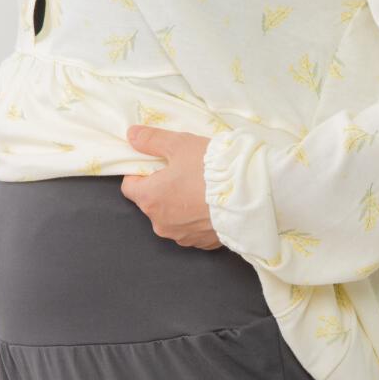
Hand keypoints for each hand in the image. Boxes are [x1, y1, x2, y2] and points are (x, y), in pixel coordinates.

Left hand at [121, 125, 221, 249]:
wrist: (248, 196)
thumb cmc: (211, 169)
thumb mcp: (180, 144)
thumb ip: (152, 140)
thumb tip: (132, 135)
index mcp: (150, 199)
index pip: (129, 187)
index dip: (141, 173)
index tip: (158, 165)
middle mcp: (160, 223)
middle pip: (151, 203)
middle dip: (162, 189)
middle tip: (183, 173)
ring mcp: (181, 236)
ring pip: (172, 218)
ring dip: (180, 206)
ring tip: (200, 189)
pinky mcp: (201, 244)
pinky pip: (191, 229)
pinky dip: (196, 219)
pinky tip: (211, 206)